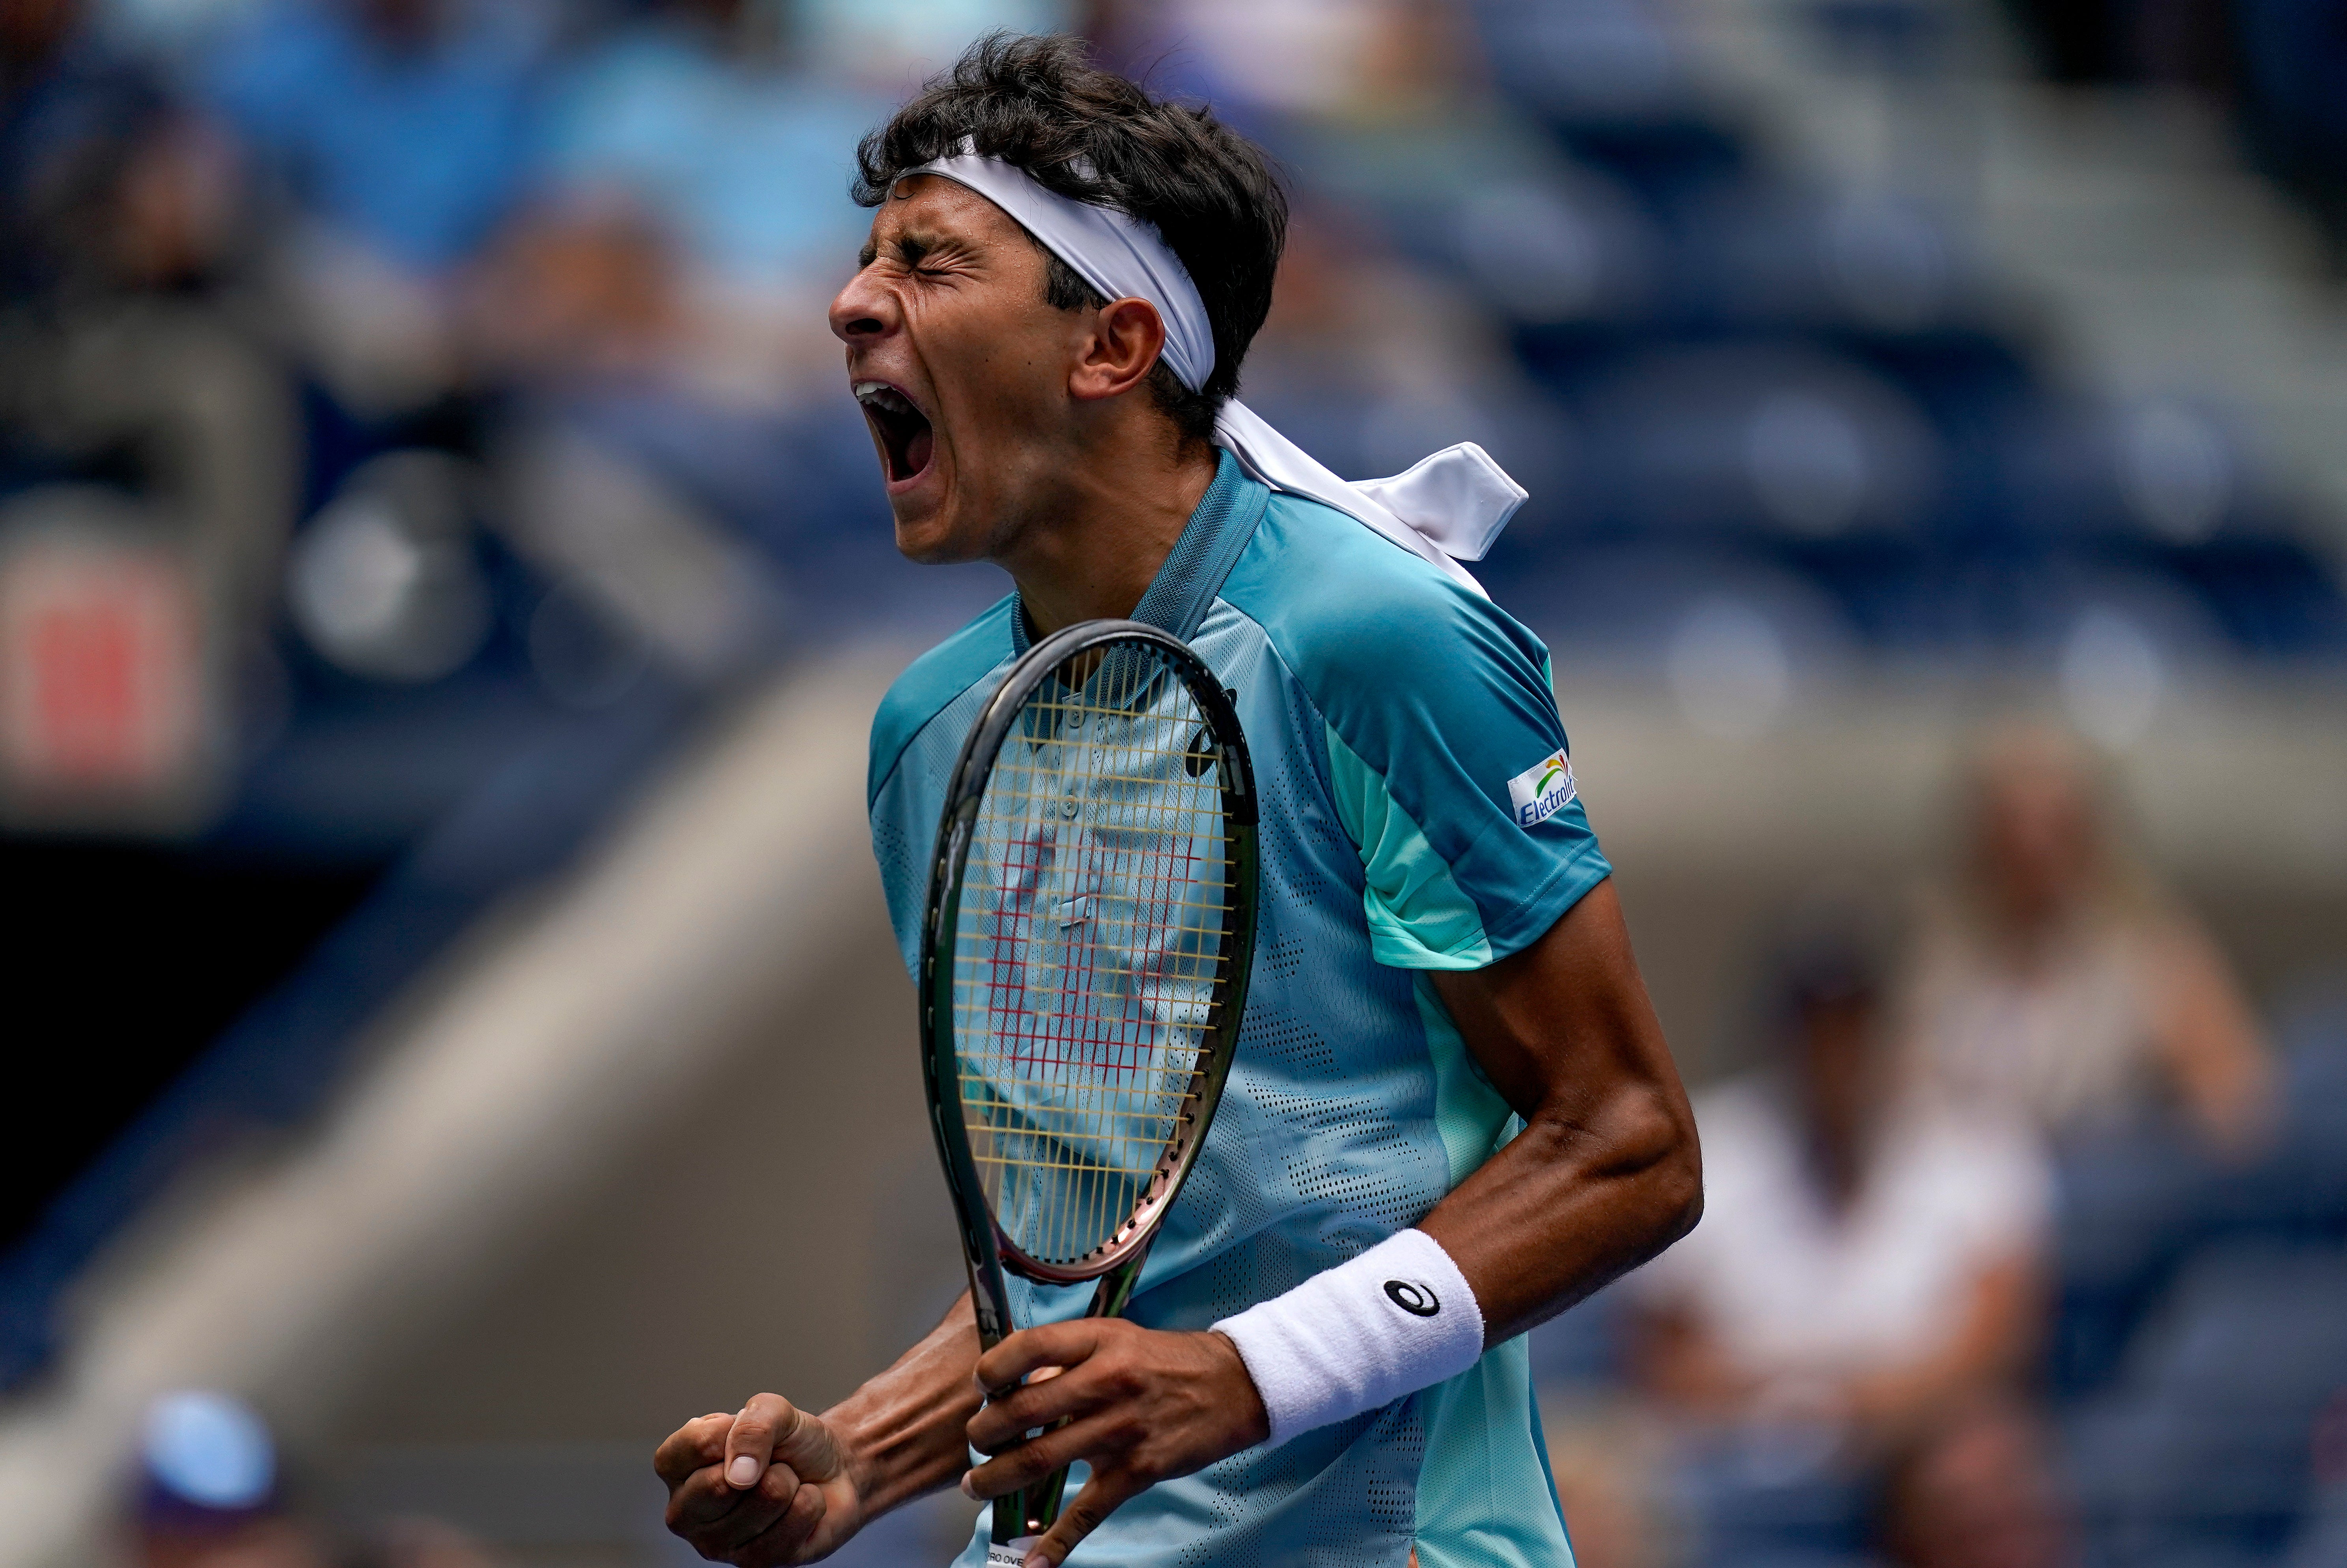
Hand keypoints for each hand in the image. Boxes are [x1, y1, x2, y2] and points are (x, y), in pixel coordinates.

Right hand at [654, 1395, 865, 1564]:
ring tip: (785, 1484)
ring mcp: (715, 1544)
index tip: (747, 1429)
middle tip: (769, 1463)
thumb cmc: (790, 1443)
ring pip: (768, 1497)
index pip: (696, 1444)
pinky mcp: (754, 1564)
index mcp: (676, 1468)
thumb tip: (738, 1475)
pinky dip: (810, 1502)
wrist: (831, 1471)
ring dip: (790, 1481)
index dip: (734, 1430)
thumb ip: (752, 1425)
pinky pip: (797, 1517)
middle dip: (765, 1461)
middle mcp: (684, 1512)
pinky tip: (799, 1505)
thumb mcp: (773, 1411)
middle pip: (722, 1484)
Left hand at [963, 1321, 1269, 1566]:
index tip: (979, 1386)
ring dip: (998, 1479)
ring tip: (977, 1487)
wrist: (1233, 1385)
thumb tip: (1014, 1386)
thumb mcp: (1116, 1337)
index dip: (992, 1369)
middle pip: (1024, 1410)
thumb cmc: (1165, 1361)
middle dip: (984, 1433)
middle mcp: (1107, 1382)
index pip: (1029, 1347)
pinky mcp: (1138, 1470)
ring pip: (1042, 1460)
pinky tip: (1034, 1559)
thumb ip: (1068, 1356)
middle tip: (973, 1443)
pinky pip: (1088, 1511)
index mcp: (1099, 1341)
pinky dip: (1057, 1539)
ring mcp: (1122, 1429)